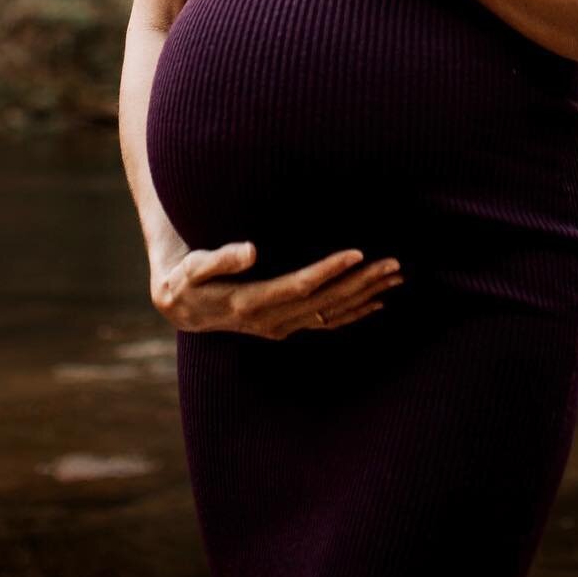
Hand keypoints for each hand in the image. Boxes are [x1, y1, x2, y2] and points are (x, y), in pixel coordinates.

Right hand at [150, 241, 404, 338]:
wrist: (181, 308)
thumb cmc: (187, 280)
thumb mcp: (194, 267)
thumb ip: (221, 259)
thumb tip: (251, 250)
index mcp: (252, 302)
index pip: (300, 286)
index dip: (330, 270)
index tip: (357, 253)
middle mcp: (272, 320)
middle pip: (325, 301)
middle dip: (361, 282)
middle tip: (394, 264)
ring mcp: (282, 326)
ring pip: (332, 313)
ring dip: (366, 296)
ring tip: (396, 277)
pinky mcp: (286, 325)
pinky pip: (327, 323)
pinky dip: (354, 313)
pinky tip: (377, 302)